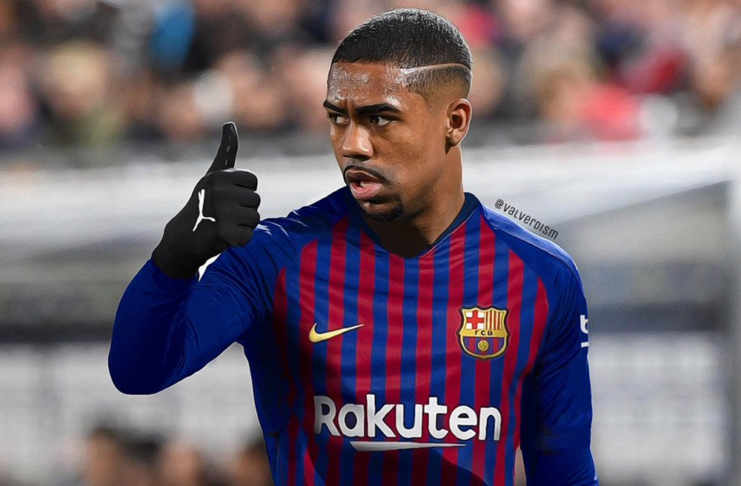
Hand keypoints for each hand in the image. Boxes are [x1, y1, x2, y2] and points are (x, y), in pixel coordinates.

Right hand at [153, 123, 260, 278]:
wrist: (184, 237)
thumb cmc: (203, 203)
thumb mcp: (214, 175)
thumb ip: (226, 151)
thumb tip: (230, 124)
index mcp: (220, 176)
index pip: (253, 182)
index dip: (243, 192)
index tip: (226, 197)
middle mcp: (220, 192)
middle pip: (255, 201)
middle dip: (243, 210)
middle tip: (222, 214)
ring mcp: (222, 213)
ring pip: (254, 219)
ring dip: (242, 225)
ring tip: (223, 225)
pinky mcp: (225, 234)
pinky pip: (249, 236)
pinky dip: (239, 240)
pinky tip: (223, 238)